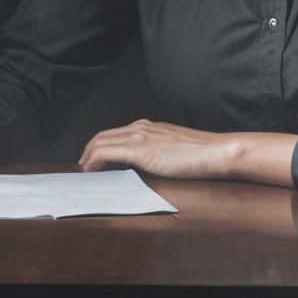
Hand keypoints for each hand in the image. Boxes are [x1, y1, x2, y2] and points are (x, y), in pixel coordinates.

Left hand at [78, 119, 295, 186]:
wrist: (215, 151)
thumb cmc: (200, 154)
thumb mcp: (174, 148)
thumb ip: (158, 151)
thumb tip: (146, 164)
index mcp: (149, 126)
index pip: (115, 133)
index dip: (100, 145)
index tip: (92, 159)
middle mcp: (141, 127)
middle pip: (103, 135)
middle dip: (88, 150)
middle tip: (82, 167)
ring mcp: (140, 137)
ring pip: (101, 141)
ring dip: (87, 156)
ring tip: (83, 170)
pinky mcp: (140, 150)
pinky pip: (107, 152)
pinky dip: (93, 159)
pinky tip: (90, 169)